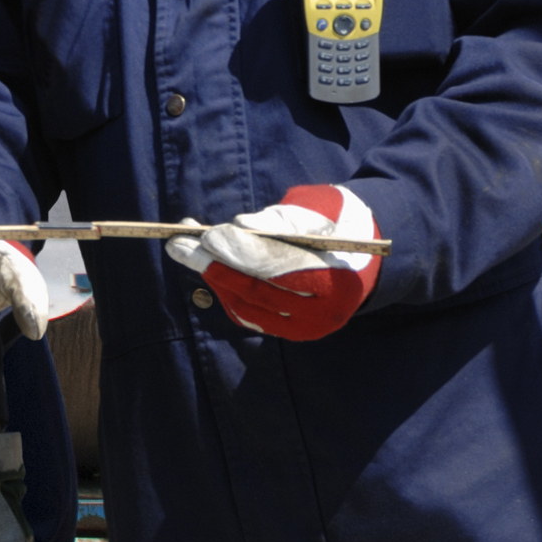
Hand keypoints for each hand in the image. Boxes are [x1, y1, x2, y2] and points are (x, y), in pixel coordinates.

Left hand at [164, 183, 378, 339]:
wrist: (362, 257)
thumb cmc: (336, 223)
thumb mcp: (316, 209)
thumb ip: (281, 219)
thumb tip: (238, 226)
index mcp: (340, 279)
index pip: (284, 269)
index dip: (244, 253)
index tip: (211, 235)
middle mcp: (326, 313)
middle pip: (260, 292)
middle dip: (215, 266)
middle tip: (179, 243)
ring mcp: (308, 328)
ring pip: (248, 307)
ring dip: (212, 277)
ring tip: (185, 247)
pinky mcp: (291, 332)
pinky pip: (249, 315)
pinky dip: (224, 291)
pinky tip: (208, 266)